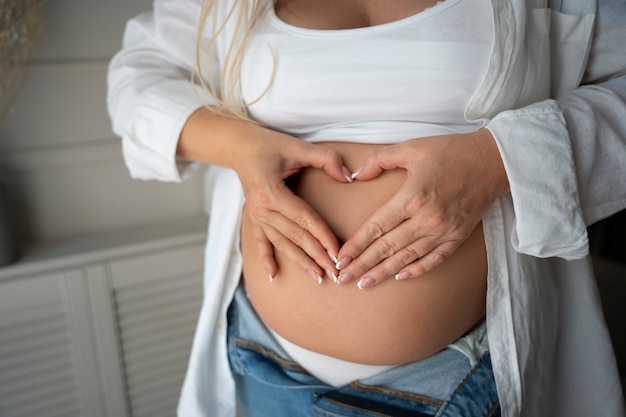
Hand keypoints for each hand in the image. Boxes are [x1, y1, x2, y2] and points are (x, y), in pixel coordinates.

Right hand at [233, 127, 351, 281]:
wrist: (238, 146)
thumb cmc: (269, 144)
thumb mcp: (298, 146)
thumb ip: (326, 159)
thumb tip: (349, 176)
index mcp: (271, 191)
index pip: (304, 218)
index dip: (323, 235)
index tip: (339, 252)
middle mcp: (261, 208)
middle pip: (295, 236)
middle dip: (317, 255)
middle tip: (337, 273)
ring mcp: (255, 215)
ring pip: (281, 243)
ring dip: (300, 262)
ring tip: (318, 277)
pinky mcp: (253, 218)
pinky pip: (260, 242)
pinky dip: (266, 260)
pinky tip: (273, 276)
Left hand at [336, 129, 508, 288]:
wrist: (494, 160)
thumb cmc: (451, 151)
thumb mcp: (412, 147)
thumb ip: (380, 159)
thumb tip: (356, 175)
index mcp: (412, 196)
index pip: (376, 227)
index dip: (356, 245)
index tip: (340, 258)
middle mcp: (427, 218)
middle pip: (387, 248)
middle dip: (362, 265)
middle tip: (343, 278)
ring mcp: (443, 230)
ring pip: (407, 257)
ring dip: (383, 272)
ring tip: (364, 284)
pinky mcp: (458, 236)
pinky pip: (434, 259)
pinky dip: (417, 270)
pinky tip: (400, 277)